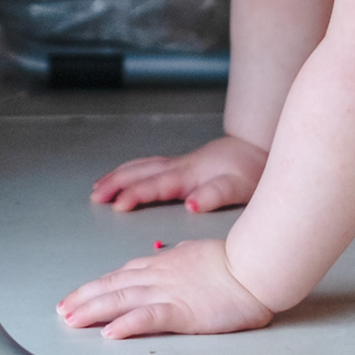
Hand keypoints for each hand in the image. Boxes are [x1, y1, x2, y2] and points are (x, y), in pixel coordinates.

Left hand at [58, 239, 273, 336]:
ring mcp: (169, 293)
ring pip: (121, 300)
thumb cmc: (239, 261)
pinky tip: (110, 333)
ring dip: (93, 309)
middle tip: (63, 309)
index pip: (123, 274)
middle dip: (84, 297)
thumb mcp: (202, 252)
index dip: (99, 285)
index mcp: (166, 264)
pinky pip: (148, 319)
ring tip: (72, 319)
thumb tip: (178, 255)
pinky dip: (126, 325)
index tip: (81, 293)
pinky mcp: (182, 312)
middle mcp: (160, 276)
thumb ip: (185, 258)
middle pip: (113, 286)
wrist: (256, 266)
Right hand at [91, 135, 267, 212]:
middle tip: (95, 197)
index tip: (117, 206)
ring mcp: (180, 164)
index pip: (156, 185)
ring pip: (142, 166)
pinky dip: (132, 169)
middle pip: (140, 172)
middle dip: (115, 184)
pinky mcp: (184, 164)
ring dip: (119, 175)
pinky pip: (149, 165)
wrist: (260, 149)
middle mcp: (181, 167)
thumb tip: (192, 204)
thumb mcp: (239, 187)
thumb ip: (215, 195)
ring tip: (98, 187)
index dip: (135, 195)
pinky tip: (126, 175)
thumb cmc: (251, 171)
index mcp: (190, 175)